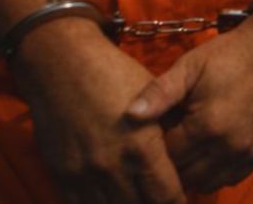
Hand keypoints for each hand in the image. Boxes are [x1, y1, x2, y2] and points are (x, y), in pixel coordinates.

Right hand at [10, 18, 186, 203]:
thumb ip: (170, 130)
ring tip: (136, 196)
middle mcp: (113, 168)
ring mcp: (84, 175)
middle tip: (159, 196)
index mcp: (142, 148)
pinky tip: (110, 195)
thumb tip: (191, 153)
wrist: (61, 63)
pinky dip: (100, 203)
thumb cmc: (113, 74)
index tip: (180, 197)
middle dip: (154, 203)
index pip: (167, 197)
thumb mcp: (153, 99)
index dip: (178, 201)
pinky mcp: (62, 175)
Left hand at [126, 10, 252, 192]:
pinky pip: (229, 179)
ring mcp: (247, 154)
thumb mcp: (190, 66)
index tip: (154, 130)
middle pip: (185, 174)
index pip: (168, 156)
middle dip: (171, 161)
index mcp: (208, 125)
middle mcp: (229, 147)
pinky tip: (206, 152)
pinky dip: (213, 172)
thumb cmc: (228, 55)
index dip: (155, 146)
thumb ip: (160, 93)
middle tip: (167, 139)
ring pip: (206, 182)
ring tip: (185, 148)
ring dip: (191, 171)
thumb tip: (130, 114)